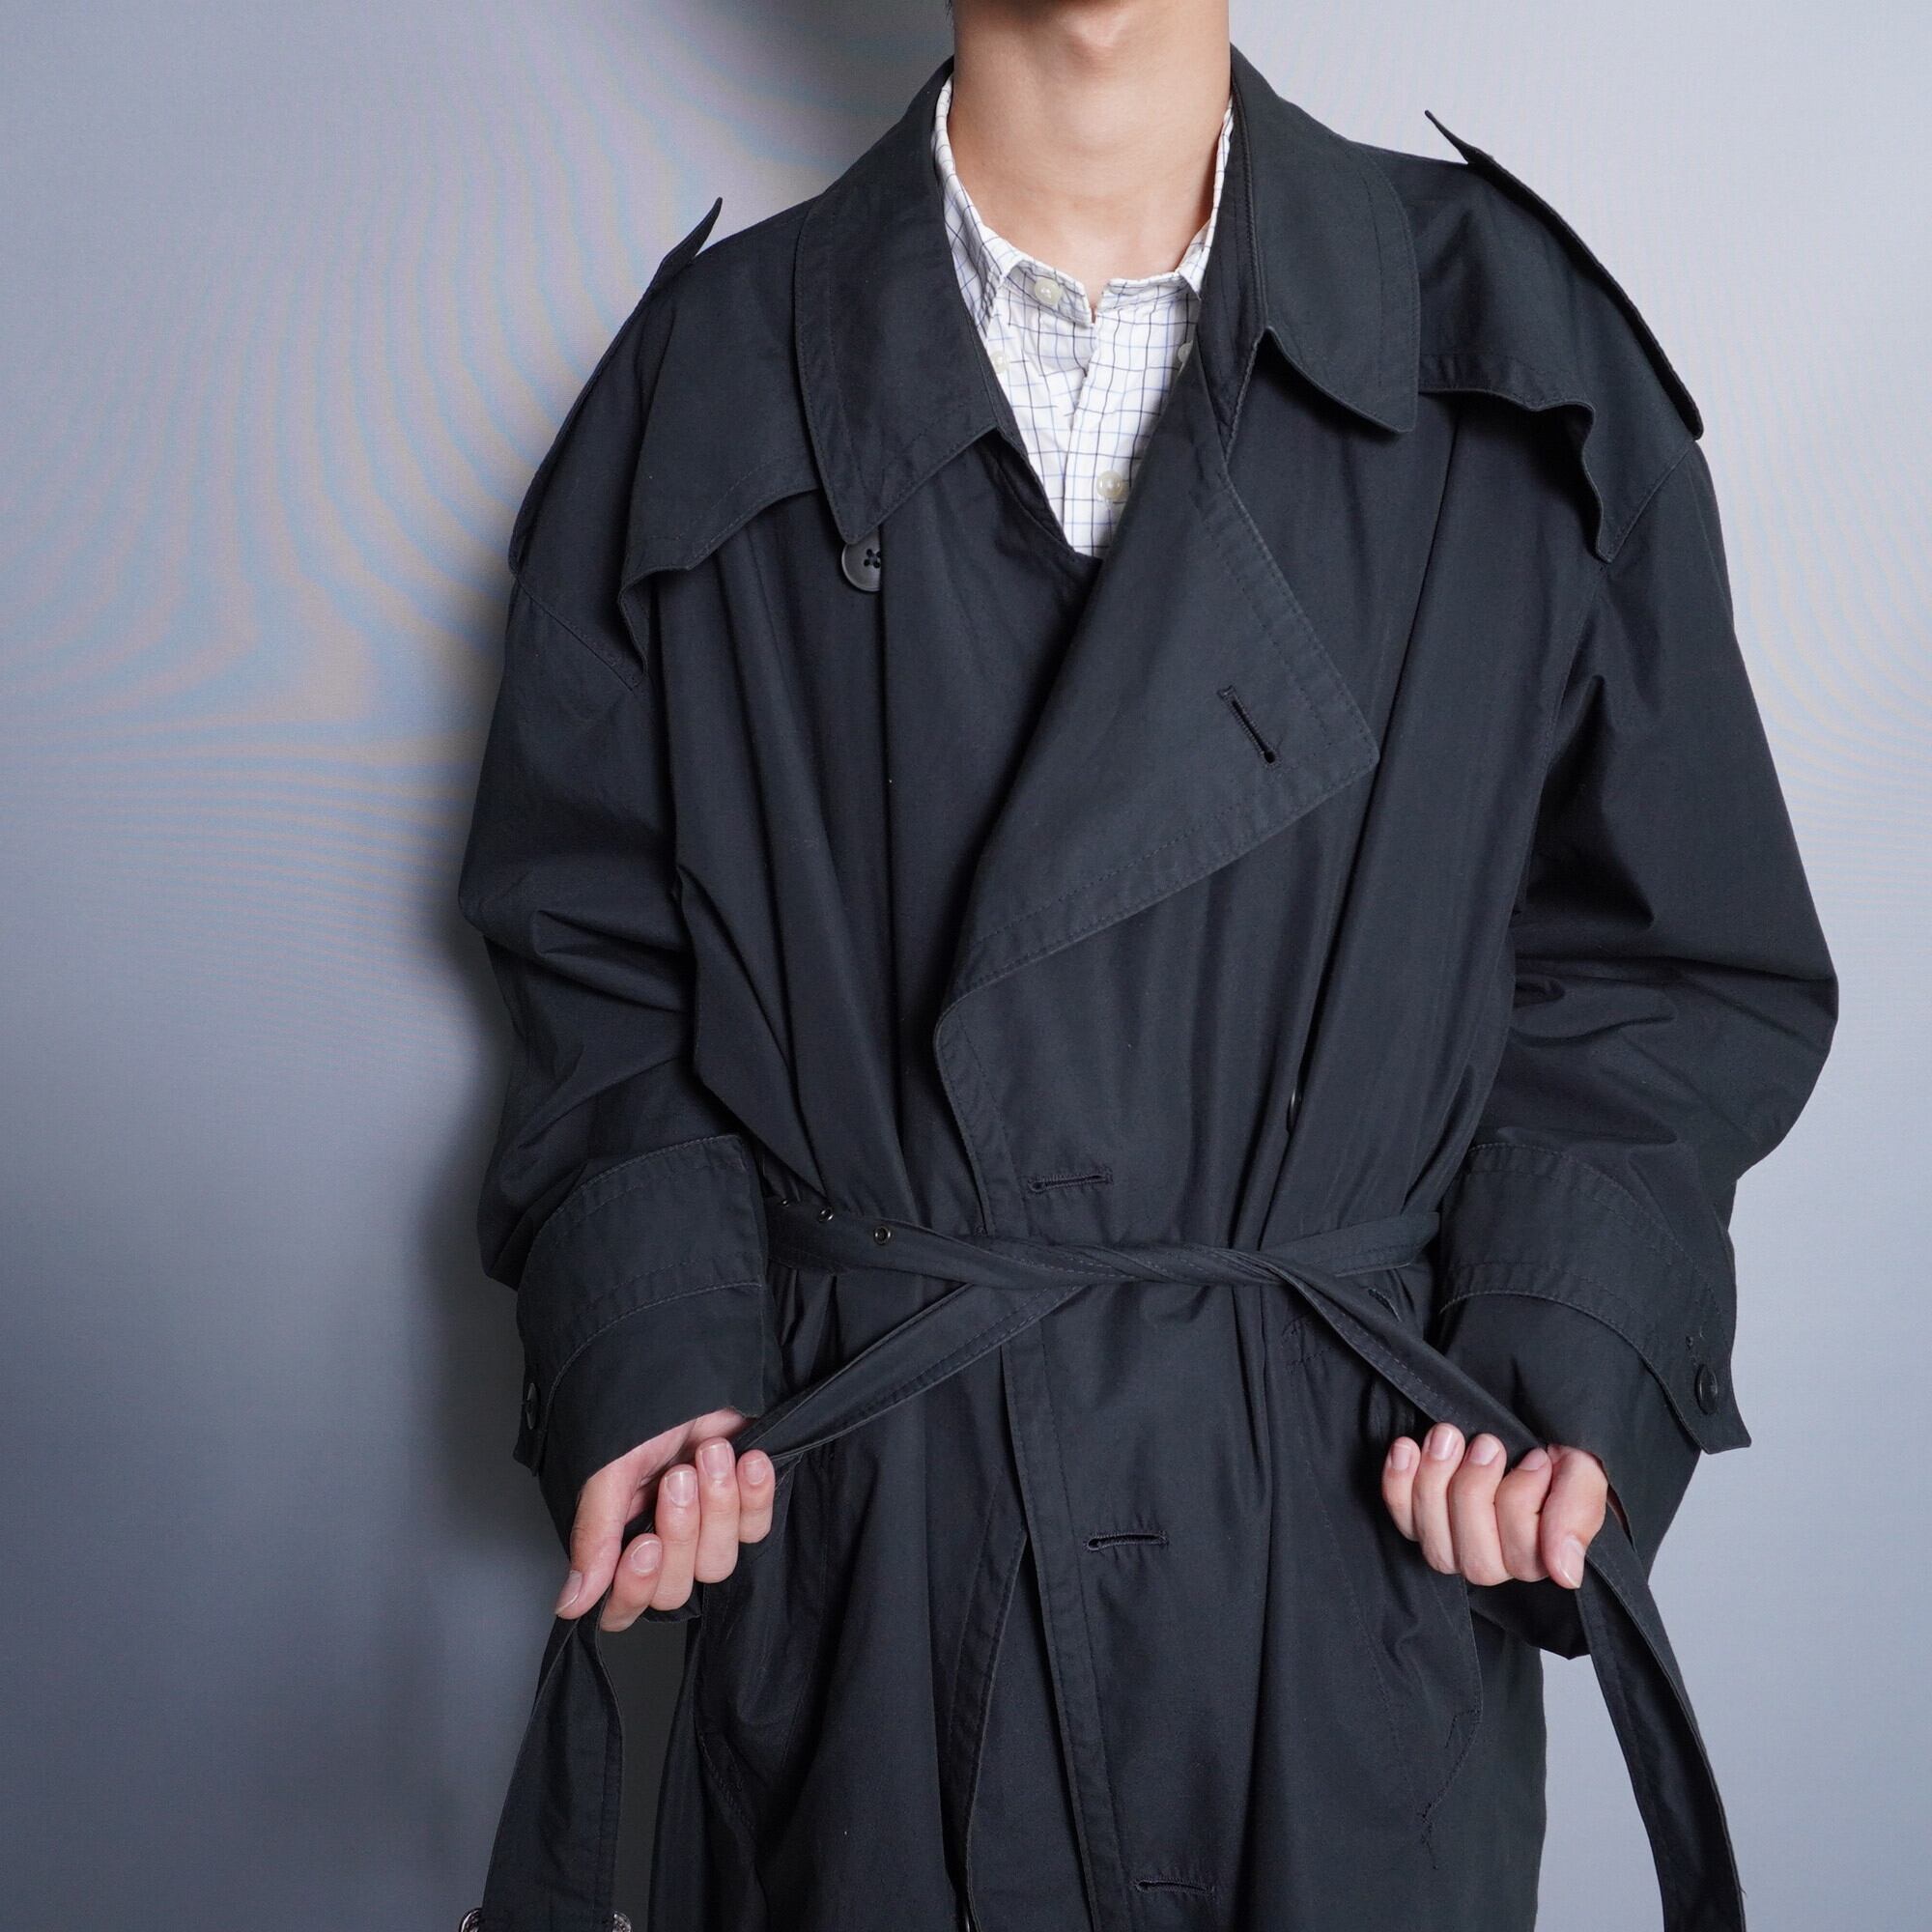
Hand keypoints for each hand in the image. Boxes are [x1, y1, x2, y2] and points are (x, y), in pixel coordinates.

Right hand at [551, 1406, 776, 1630]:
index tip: (646, 1544)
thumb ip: (594, 1535)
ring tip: (710, 1452)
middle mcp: (664, 1540)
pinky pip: (756, 1527)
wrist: (690, 1359)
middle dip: (681, 1531)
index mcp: (621, 1537)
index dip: (636, 1588)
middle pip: (676, 1588)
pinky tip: (748, 1459)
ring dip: (717, 1505)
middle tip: (677, 1477)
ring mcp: (708, 1525)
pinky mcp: (746, 1504)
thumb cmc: (641, 1406)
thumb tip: (572, 1603)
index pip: (624, 1605)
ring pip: (718, 1561)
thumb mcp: (609, 1466)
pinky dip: (754, 1494)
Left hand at [1381, 1425, 1623, 1589]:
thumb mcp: (1581, 1471)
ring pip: (1435, 1541)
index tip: (1536, 1457)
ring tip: (1447, 1436)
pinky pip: (1400, 1517)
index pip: (1524, 1554)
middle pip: (1476, 1557)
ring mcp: (1452, 1545)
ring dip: (1435, 1482)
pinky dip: (1397, 1482)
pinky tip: (1406, 1448)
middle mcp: (1494, 1562)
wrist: (1522, 1425)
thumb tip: (1564, 1573)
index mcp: (1539, 1558)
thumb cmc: (1556, 1453)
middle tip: (1486, 1443)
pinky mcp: (1418, 1522)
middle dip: (1474, 1492)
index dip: (1523, 1500)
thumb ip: (1578, 1514)